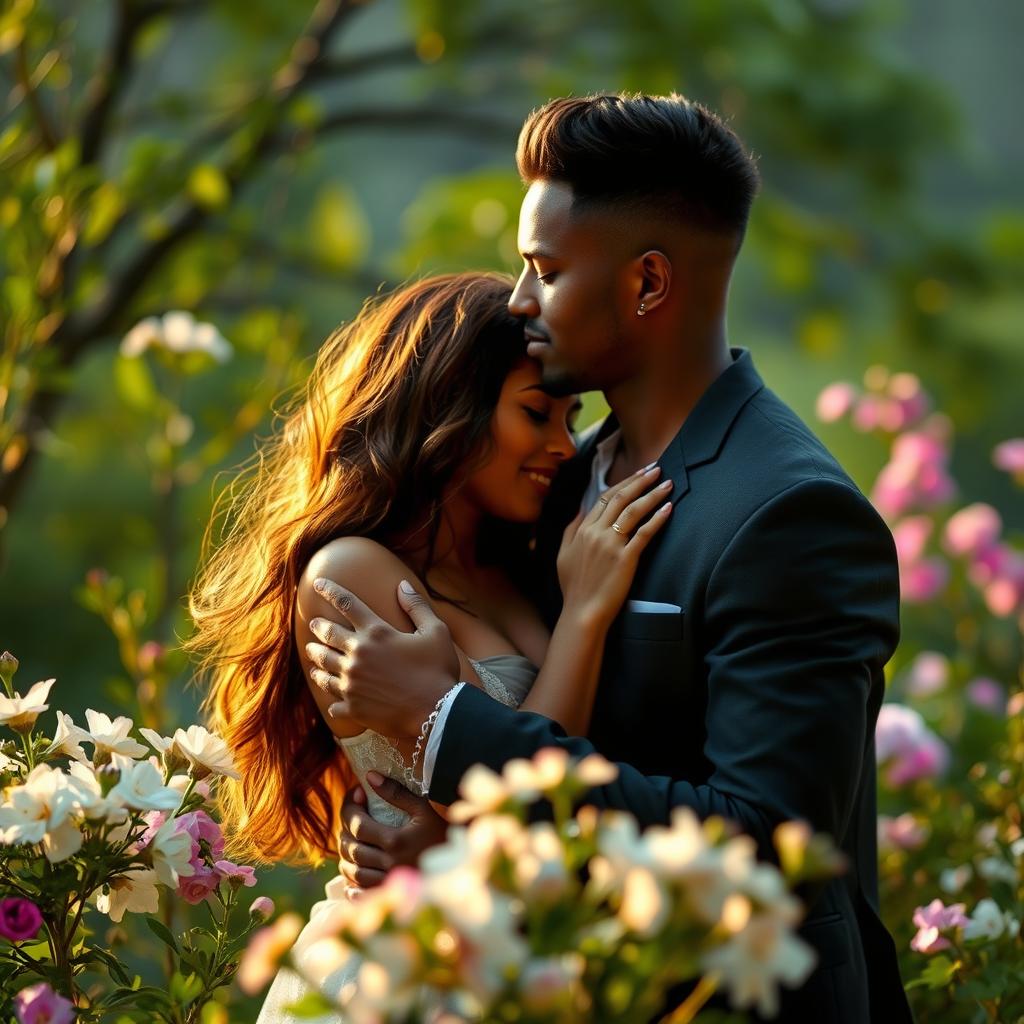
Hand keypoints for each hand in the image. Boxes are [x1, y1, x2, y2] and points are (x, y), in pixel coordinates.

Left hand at [307, 578, 460, 737]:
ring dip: (316, 656)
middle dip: (319, 626)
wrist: (436, 714)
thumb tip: (402, 584)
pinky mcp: (352, 706)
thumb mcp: (436, 631)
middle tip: (314, 624)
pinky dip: (331, 697)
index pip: (347, 603)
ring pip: (323, 665)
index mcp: (377, 632)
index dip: (330, 590)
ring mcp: (351, 682)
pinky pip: (333, 700)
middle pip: (328, 634)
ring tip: (311, 653)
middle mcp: (358, 654)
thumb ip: (417, 606)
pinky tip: (331, 698)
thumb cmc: (438, 671)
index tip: (317, 582)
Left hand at [337, 775, 447, 890]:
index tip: (356, 796)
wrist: (464, 859)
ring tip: (349, 842)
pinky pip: (364, 894)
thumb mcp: (423, 807)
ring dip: (346, 858)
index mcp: (395, 840)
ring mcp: (390, 881)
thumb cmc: (444, 829)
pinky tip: (351, 878)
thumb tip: (370, 776)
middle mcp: (390, 863)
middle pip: (352, 849)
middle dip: (344, 831)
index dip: (349, 809)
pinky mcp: (394, 893)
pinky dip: (352, 887)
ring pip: (354, 873)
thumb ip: (396, 792)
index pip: (357, 825)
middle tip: (350, 818)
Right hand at [556, 464, 672, 629]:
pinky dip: (657, 518)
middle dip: (640, 481)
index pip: (604, 498)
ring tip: (667, 484)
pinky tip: (669, 508)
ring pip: (633, 511)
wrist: (582, 612)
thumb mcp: (563, 555)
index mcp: (582, 530)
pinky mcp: (626, 558)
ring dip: (652, 494)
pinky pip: (644, 533)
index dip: (623, 483)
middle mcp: (596, 533)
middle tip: (656, 469)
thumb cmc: (574, 588)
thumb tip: (579, 510)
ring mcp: (611, 544)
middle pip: (620, 498)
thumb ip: (571, 529)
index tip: (638, 473)